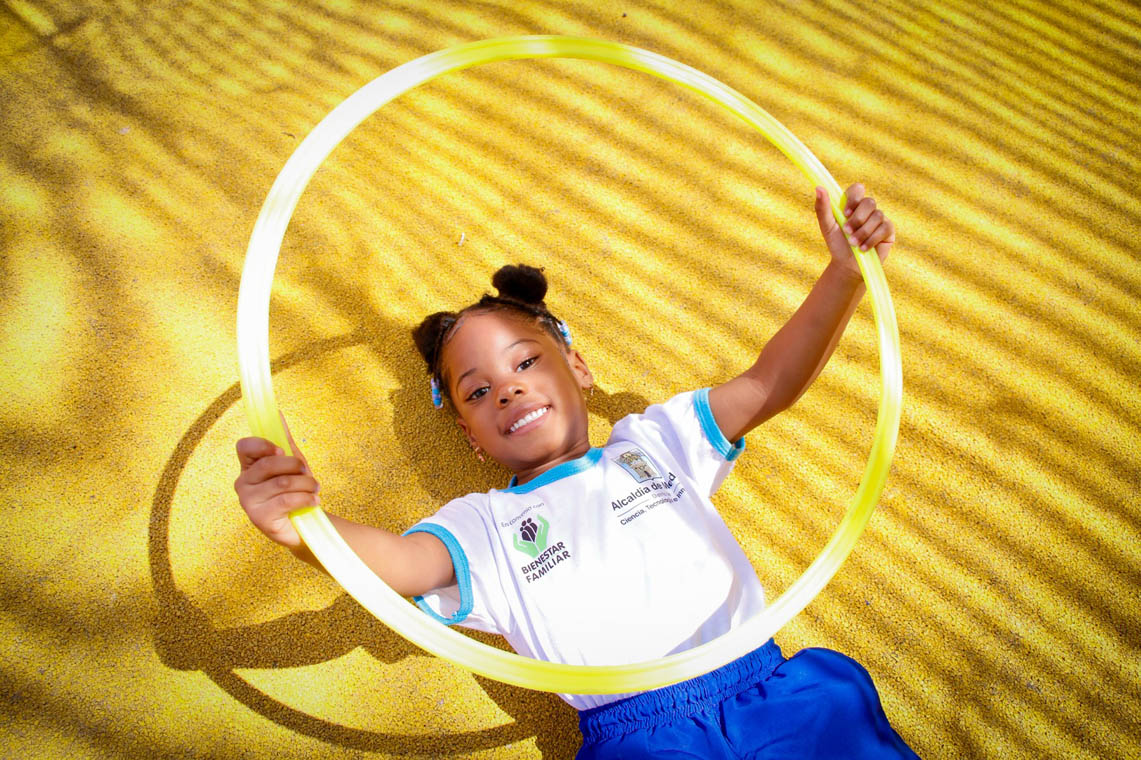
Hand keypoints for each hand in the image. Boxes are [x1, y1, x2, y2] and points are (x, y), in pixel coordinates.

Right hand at [233, 415, 319, 548]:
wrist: (303, 526)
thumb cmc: (295, 491)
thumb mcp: (292, 464)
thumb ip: (284, 441)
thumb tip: (278, 414)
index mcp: (248, 467)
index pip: (244, 446)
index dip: (262, 444)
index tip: (281, 450)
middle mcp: (243, 483)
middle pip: (268, 464)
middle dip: (295, 466)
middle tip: (309, 473)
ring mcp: (248, 502)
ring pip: (281, 483)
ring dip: (305, 484)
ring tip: (315, 489)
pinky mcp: (259, 518)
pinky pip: (286, 500)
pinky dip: (305, 498)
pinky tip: (314, 501)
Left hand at [815, 183, 894, 278]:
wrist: (847, 264)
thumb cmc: (837, 243)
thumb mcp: (827, 226)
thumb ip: (822, 207)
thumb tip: (819, 187)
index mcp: (852, 204)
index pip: (857, 189)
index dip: (853, 198)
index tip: (845, 213)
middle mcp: (867, 208)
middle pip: (869, 202)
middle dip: (857, 219)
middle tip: (847, 232)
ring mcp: (879, 218)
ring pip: (877, 216)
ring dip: (863, 232)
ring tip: (854, 244)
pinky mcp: (888, 229)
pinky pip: (884, 228)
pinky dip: (872, 239)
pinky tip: (863, 249)